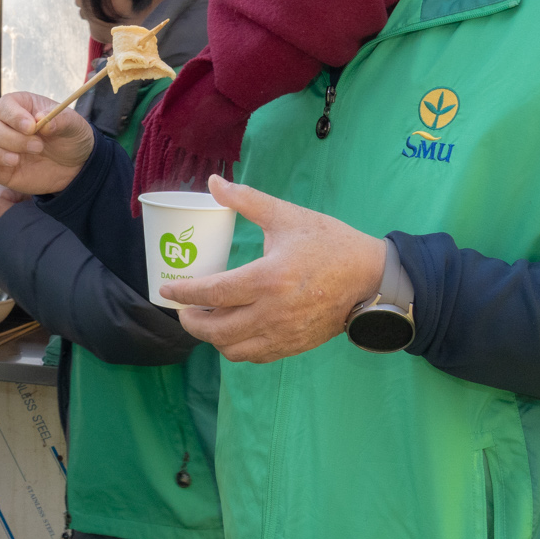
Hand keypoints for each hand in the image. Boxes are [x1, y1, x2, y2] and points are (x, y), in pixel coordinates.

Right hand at [0, 93, 96, 197]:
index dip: (14, 116)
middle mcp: (2, 125)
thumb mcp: (74, 126)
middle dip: (12, 139)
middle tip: (38, 147)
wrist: (74, 167)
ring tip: (16, 161)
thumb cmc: (70, 138)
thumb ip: (60, 120)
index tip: (31, 127)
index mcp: (19, 106)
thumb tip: (41, 120)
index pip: (4, 106)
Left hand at [159, 176, 388, 362]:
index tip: (167, 290)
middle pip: (216, 329)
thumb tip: (214, 182)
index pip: (213, 294)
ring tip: (204, 320)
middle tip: (182, 309)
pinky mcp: (294, 346)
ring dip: (211, 338)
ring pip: (233, 348)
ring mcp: (284, 333)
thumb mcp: (288, 216)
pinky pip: (254, 355)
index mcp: (269, 279)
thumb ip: (248, 200)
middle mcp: (273, 312)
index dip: (184, 294)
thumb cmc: (330, 243)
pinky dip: (235, 347)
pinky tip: (231, 332)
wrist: (372, 278)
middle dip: (190, 322)